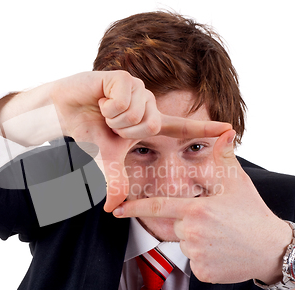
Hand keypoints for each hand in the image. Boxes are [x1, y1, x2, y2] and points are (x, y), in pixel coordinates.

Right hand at [51, 71, 231, 211]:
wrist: (63, 111)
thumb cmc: (88, 132)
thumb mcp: (105, 159)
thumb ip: (114, 179)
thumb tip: (111, 207)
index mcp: (148, 123)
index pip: (182, 127)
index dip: (205, 128)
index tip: (230, 129)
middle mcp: (147, 105)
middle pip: (153, 125)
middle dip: (125, 130)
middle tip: (109, 123)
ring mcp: (137, 89)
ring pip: (138, 113)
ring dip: (114, 118)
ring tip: (103, 111)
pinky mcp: (123, 77)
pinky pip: (124, 98)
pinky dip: (107, 105)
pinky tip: (99, 99)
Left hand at [112, 130, 292, 283]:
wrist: (272, 250)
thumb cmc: (253, 214)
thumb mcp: (238, 183)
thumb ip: (224, 158)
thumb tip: (225, 132)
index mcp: (196, 210)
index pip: (158, 207)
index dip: (135, 208)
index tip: (116, 210)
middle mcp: (193, 233)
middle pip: (177, 227)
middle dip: (189, 224)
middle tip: (216, 224)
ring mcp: (197, 255)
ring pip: (186, 245)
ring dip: (198, 241)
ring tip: (223, 238)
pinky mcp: (202, 273)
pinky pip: (194, 263)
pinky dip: (205, 259)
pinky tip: (223, 253)